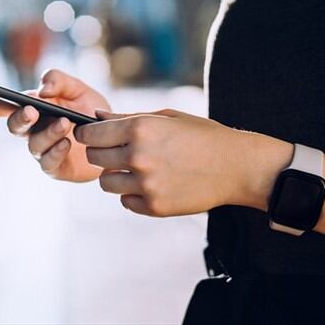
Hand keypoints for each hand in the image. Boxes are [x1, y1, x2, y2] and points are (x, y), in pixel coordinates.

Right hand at [0, 69, 108, 181]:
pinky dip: (56, 151)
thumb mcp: (77, 88)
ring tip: (66, 123)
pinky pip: (47, 162)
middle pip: (13, 126)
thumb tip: (42, 89)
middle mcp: (32, 130)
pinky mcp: (55, 167)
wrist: (116, 138)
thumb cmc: (91, 111)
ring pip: (33, 144)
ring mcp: (42, 150)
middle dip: (19, 118)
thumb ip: (59, 80)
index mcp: (33, 108)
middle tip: (31, 111)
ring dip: (48, 132)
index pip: (3, 105)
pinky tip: (67, 142)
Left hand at [75, 109, 292, 216]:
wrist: (237, 166)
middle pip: (95, 158)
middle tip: (116, 151)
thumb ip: (127, 118)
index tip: (89, 136)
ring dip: (115, 176)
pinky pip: (126, 202)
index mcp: (139, 129)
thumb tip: (95, 118)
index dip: (86, 134)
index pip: (90, 135)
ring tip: (136, 169)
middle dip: (101, 153)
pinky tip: (151, 184)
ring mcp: (146, 184)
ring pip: (106, 183)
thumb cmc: (202, 136)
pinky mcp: (154, 207)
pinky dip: (133, 195)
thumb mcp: (166, 117)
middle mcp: (138, 156)